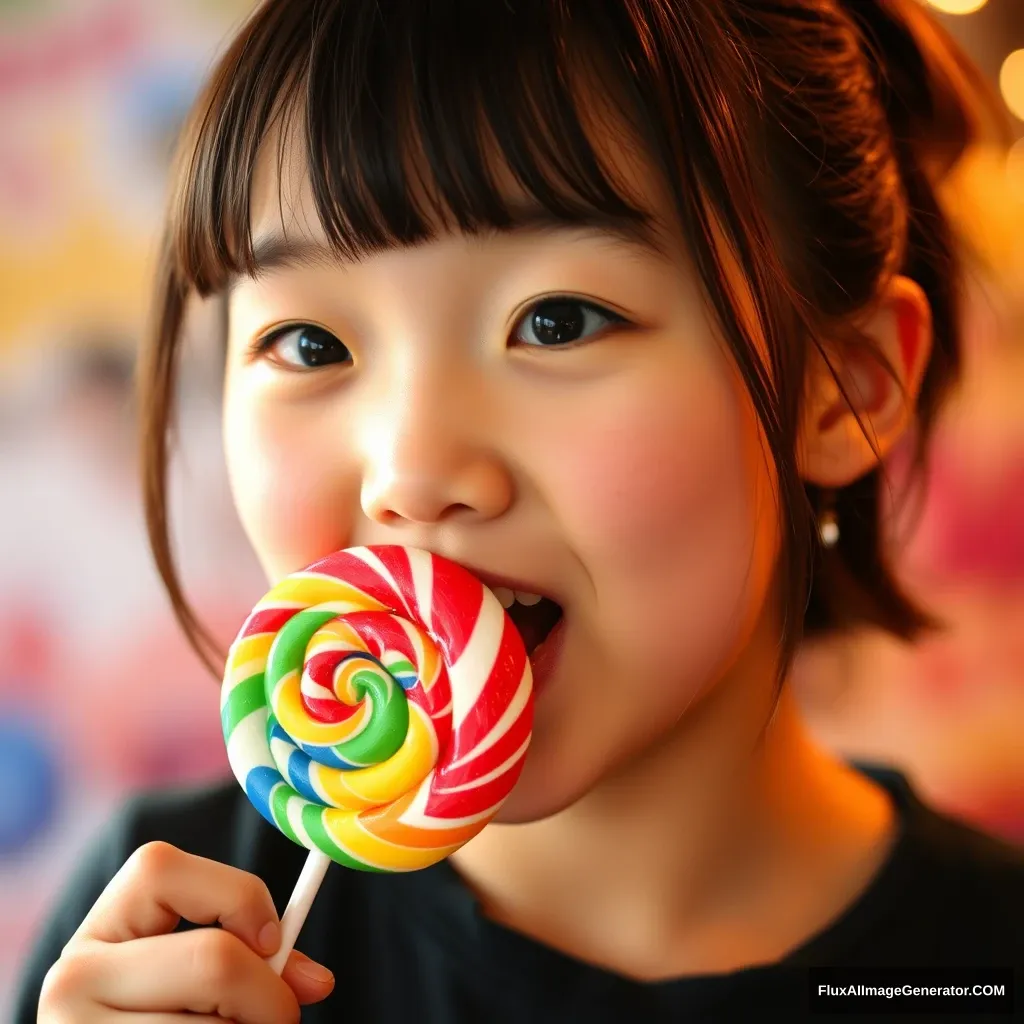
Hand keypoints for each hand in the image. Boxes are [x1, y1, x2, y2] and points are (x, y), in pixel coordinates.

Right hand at [38, 841, 334, 1021]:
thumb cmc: (168, 1016)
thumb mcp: (191, 974)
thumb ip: (254, 956)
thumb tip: (319, 982)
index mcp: (100, 930)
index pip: (161, 869)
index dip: (238, 896)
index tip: (271, 941)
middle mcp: (73, 978)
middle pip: (213, 959)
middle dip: (268, 993)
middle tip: (280, 1015)